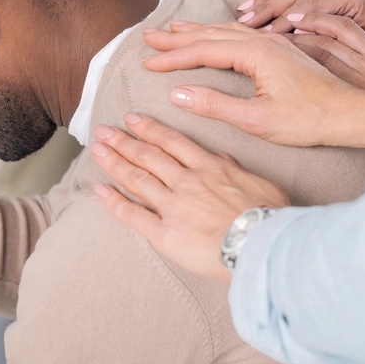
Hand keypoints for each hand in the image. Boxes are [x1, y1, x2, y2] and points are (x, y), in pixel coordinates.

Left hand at [89, 113, 289, 282]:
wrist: (262, 244)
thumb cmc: (268, 216)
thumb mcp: (260, 183)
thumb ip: (237, 169)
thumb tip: (224, 158)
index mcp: (209, 168)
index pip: (172, 142)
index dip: (149, 129)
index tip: (132, 119)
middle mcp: (186, 182)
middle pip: (148, 155)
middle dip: (123, 141)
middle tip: (103, 130)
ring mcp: (172, 206)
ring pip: (137, 178)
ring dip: (114, 162)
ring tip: (96, 149)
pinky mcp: (164, 233)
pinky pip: (133, 214)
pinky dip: (114, 201)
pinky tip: (99, 189)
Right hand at [143, 21, 364, 149]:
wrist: (350, 113)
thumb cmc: (308, 120)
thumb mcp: (256, 119)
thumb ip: (214, 104)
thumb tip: (177, 93)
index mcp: (255, 54)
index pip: (202, 50)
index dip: (172, 56)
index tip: (147, 61)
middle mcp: (263, 41)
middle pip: (211, 33)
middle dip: (177, 36)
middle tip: (148, 35)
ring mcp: (274, 43)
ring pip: (227, 30)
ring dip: (197, 30)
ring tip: (174, 29)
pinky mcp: (283, 50)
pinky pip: (243, 32)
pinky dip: (220, 32)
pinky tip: (217, 34)